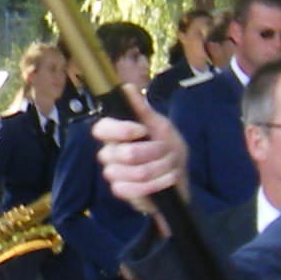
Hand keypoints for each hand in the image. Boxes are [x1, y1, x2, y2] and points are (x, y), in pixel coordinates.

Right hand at [92, 98, 187, 215]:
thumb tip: (127, 88)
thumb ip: (143, 110)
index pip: (101, 129)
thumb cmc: (167, 149)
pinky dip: (158, 183)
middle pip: (124, 153)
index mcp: (116, 134)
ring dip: (160, 168)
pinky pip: (135, 189)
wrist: (178, 178)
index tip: (142, 130)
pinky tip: (168, 178)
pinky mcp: (122, 191)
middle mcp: (110, 153)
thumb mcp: (161, 126)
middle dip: (154, 152)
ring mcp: (114, 174)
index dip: (121, 130)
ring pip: (134, 172)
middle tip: (167, 151)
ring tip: (171, 165)